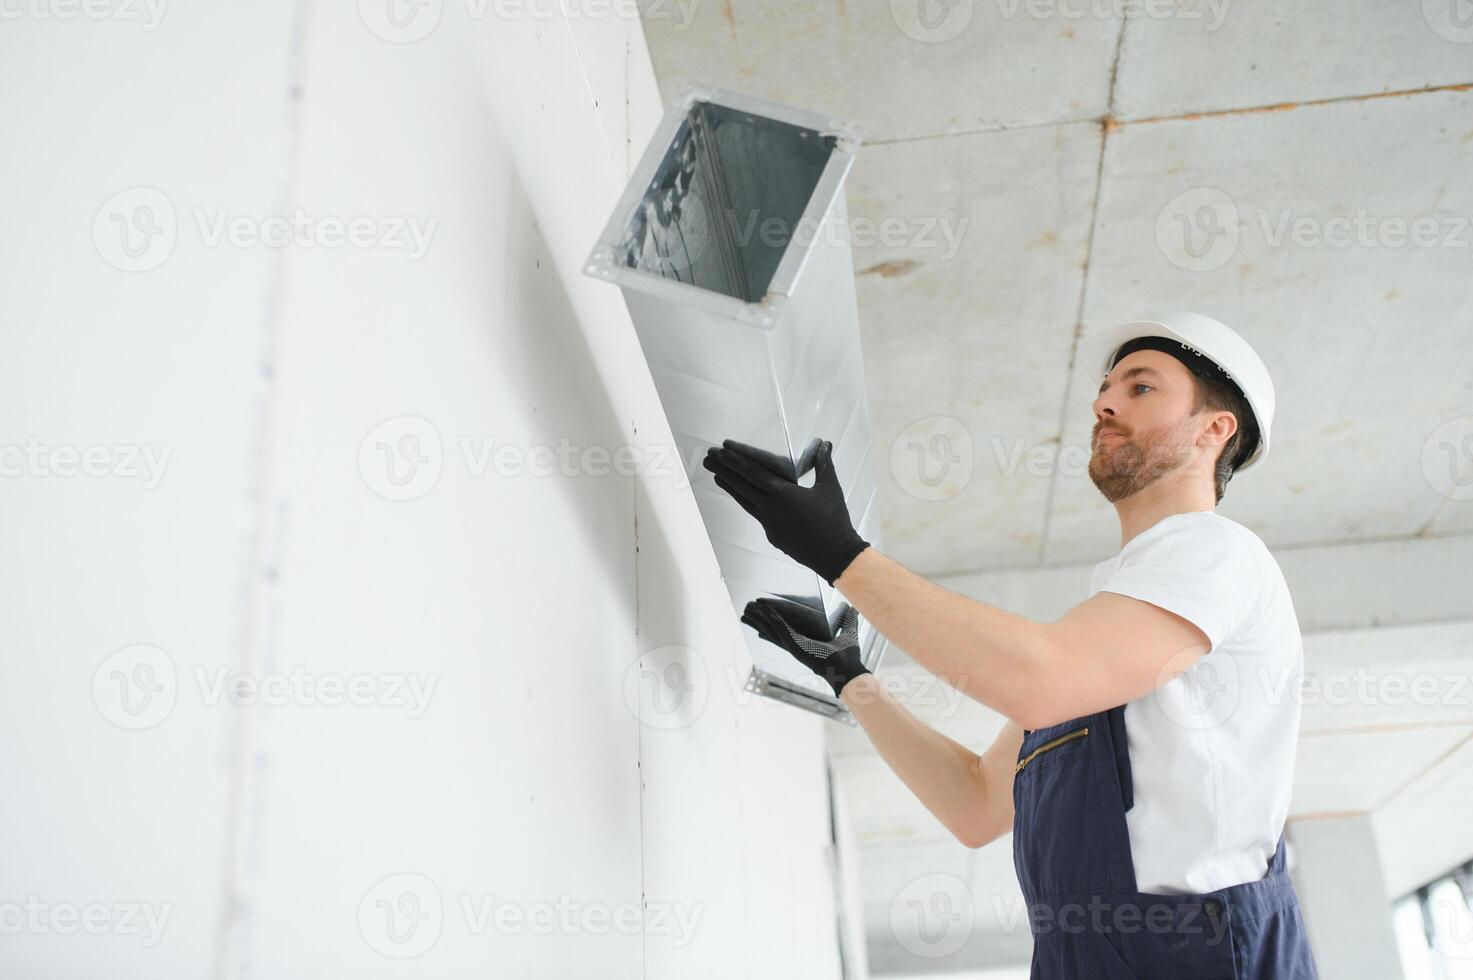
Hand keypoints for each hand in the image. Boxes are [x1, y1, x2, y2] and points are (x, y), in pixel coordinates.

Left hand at [702, 438, 869, 585]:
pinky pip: (755, 514)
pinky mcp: (772, 535)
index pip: (753, 472)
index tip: (721, 451)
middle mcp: (770, 507)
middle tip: (708, 458)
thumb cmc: (834, 520)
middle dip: (724, 469)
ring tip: (716, 476)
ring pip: (744, 501)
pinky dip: (746, 502)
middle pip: (741, 485)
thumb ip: (823, 463)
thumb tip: (824, 444)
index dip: (735, 460)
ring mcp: (769, 523)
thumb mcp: (830, 487)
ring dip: (730, 487)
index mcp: (783, 493)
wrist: (834, 555)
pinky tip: (742, 498)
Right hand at [741, 595, 869, 697]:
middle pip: (772, 631)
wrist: (850, 671)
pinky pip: (782, 630)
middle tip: (747, 609)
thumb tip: (851, 607)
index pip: (783, 631)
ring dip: (761, 619)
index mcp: (805, 643)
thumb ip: (848, 620)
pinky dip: (773, 621)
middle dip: (759, 620)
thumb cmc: (849, 658)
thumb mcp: (848, 632)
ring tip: (748, 609)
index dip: (771, 622)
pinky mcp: (797, 646)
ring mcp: (795, 646)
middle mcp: (796, 645)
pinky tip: (765, 612)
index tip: (761, 612)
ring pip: (773, 630)